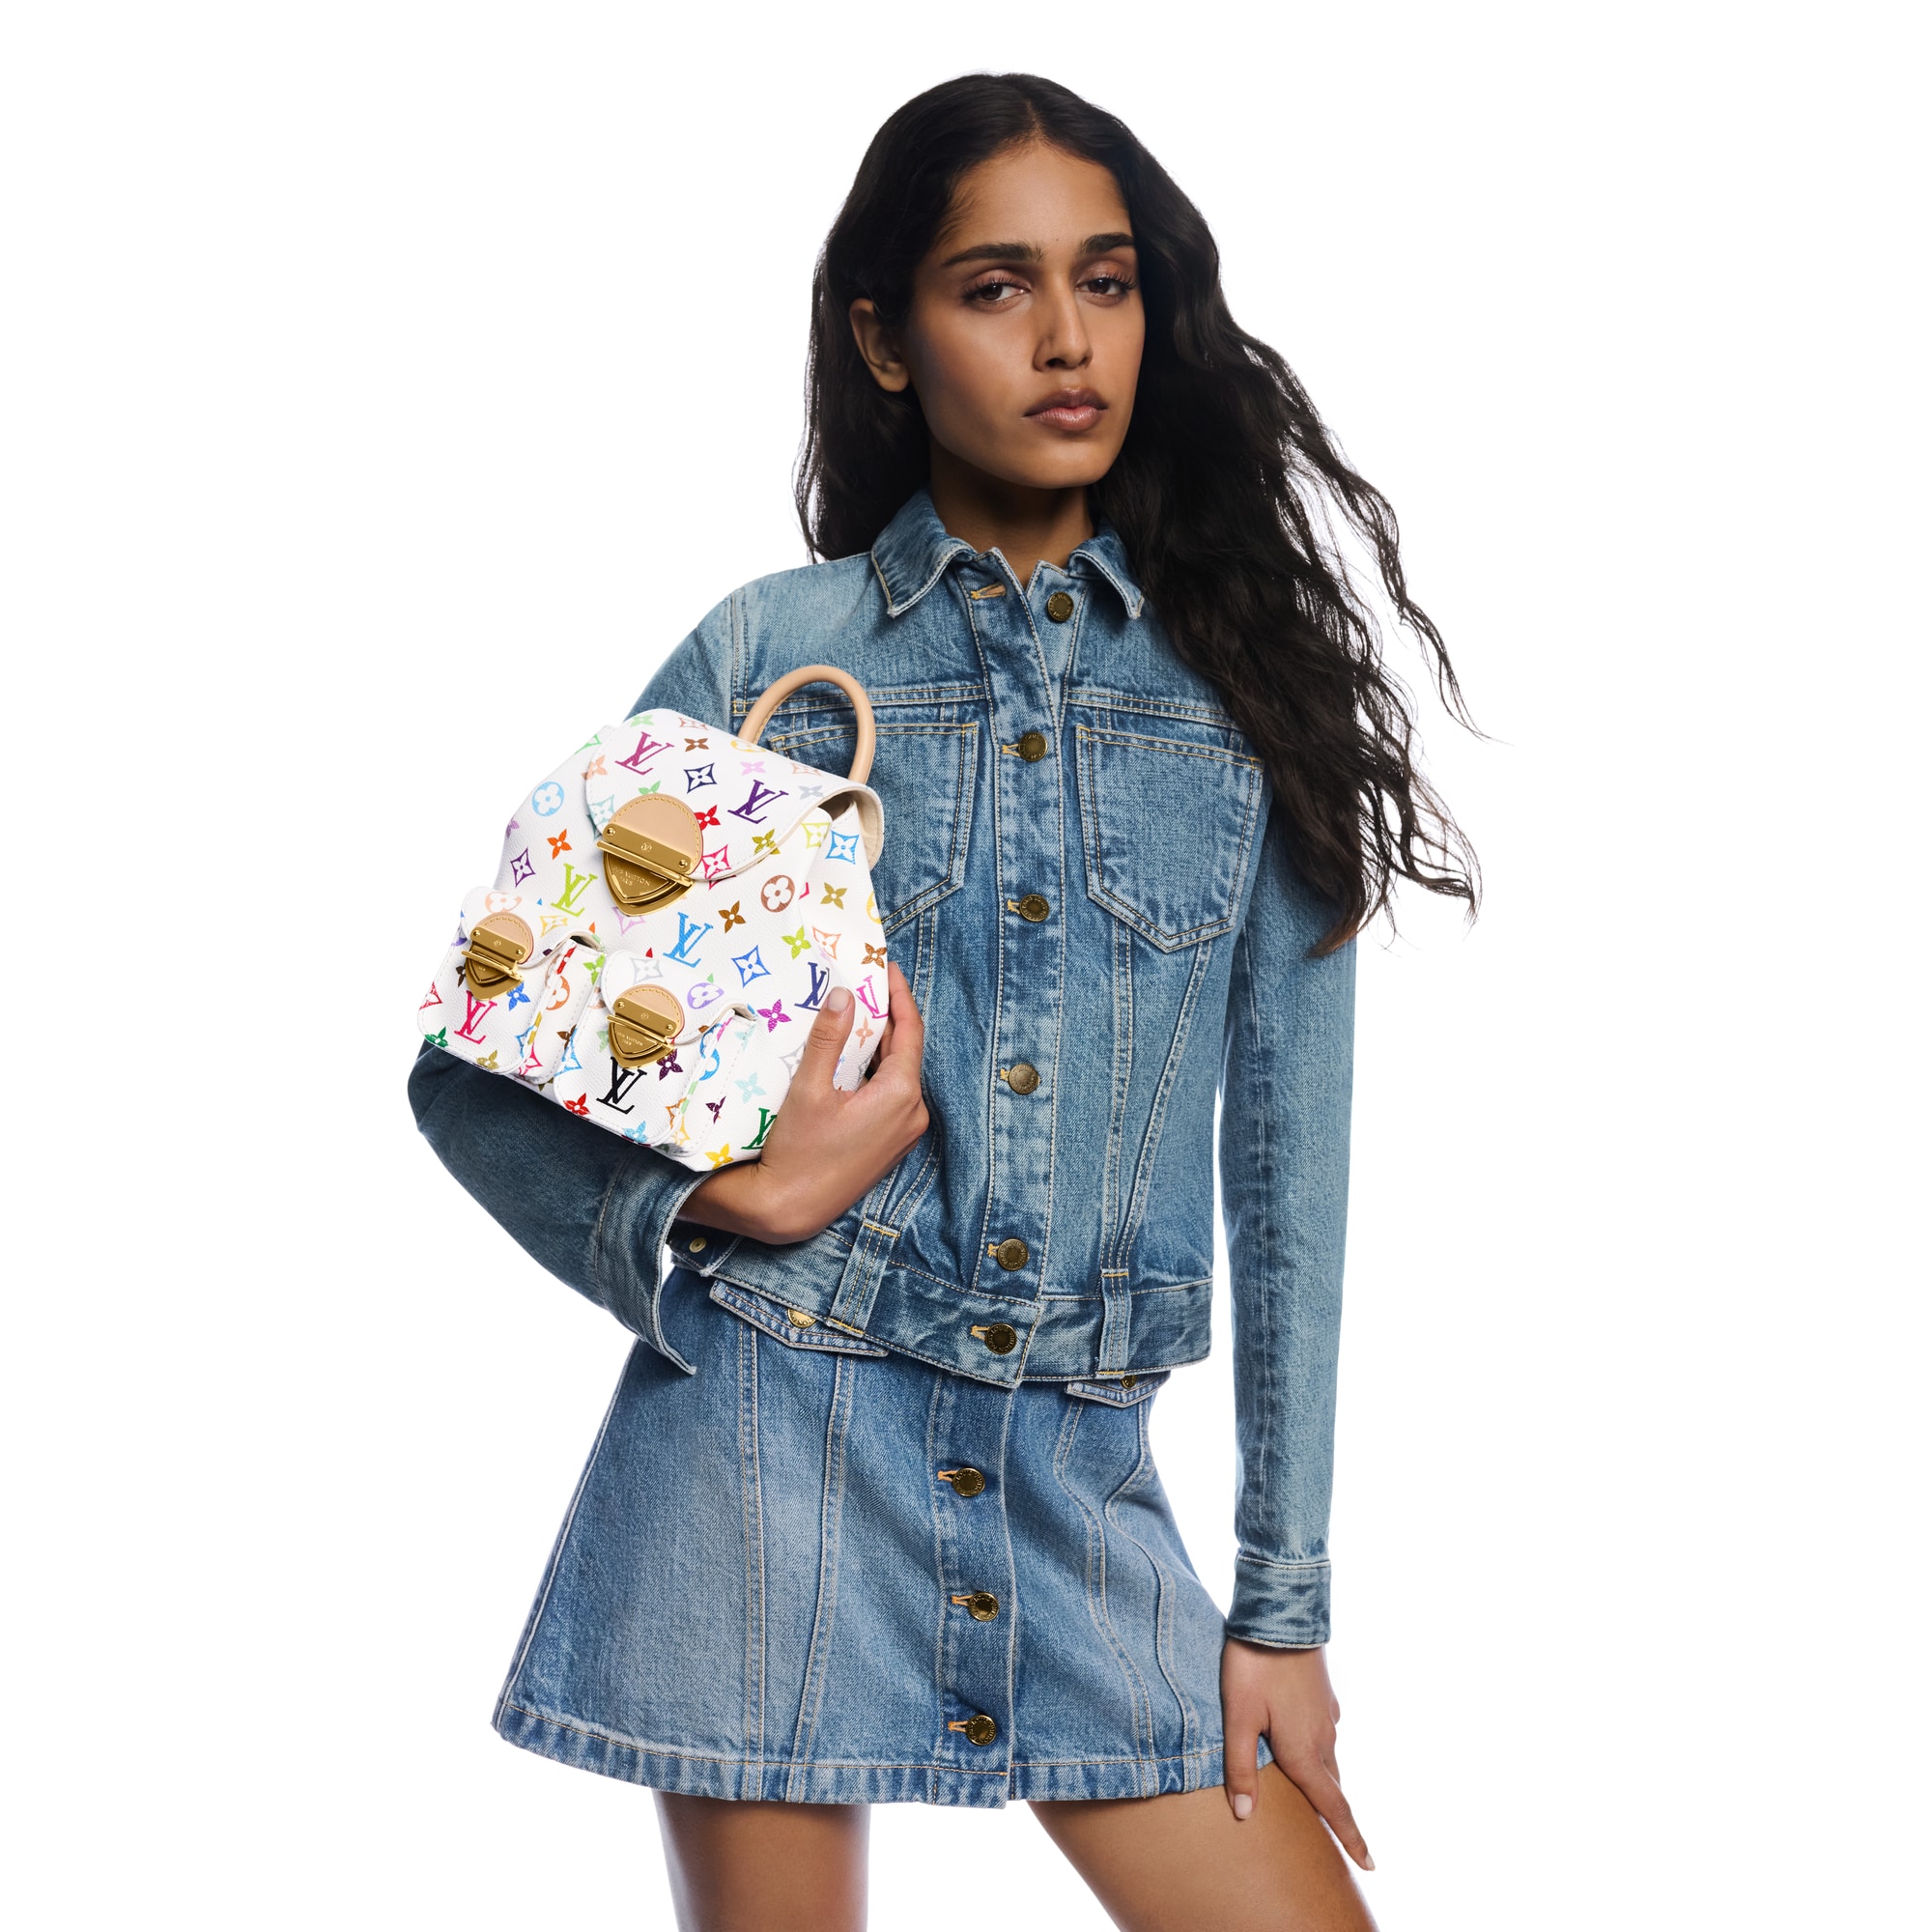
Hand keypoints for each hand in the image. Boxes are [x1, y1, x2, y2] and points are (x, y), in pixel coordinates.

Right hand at [678, 962, 928, 1245]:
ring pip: (897, 1074)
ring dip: (879, 1045)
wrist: (790, 1209)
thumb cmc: (797, 1151)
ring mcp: (904, 1133)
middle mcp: (913, 1114)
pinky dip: (875, 1072)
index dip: (899, 995)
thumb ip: (828, 1038)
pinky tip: (851, 1059)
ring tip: (855, 1015)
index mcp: (901, 1095)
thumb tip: (845, 996)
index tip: (887, 968)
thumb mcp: (808, 1088)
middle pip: (905, 1052)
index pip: (910, 1030)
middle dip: (886, 1017)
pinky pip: (891, 1096)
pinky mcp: (891, 1144)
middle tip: (864, 985)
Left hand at [1221, 1639, 1371, 1868]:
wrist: (1282, 1613)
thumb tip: (1246, 1816)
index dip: (1350, 1838)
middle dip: (1333, 1814)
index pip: (1332, 1807)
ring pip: (1328, 1759)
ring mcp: (1327, 1714)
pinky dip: (1319, 1750)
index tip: (1369, 1866)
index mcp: (1304, 1752)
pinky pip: (1325, 1733)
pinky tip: (1304, 1743)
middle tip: (1334, 1839)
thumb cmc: (1254, 1665)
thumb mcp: (1238, 1717)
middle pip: (1331, 1787)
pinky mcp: (1324, 1695)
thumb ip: (1240, 1767)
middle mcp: (1323, 1738)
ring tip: (1315, 1797)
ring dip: (1324, 1781)